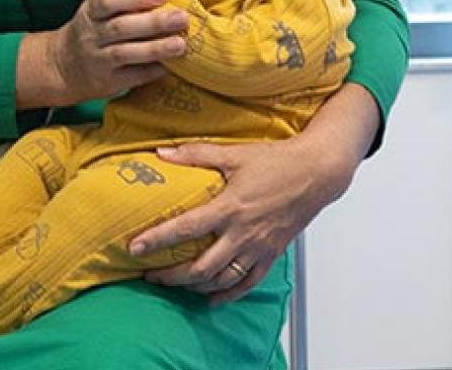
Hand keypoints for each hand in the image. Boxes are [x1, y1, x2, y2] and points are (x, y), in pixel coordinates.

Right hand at [16, 0, 187, 107]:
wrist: (64, 65)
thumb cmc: (92, 28)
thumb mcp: (99, 1)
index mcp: (91, 11)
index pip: (107, 0)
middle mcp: (93, 35)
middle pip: (121, 27)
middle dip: (154, 22)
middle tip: (181, 17)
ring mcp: (99, 59)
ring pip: (126, 53)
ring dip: (156, 48)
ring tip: (180, 43)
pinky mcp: (108, 81)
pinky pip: (132, 76)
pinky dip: (153, 70)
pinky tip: (171, 65)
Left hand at [127, 135, 350, 303]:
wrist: (317, 173)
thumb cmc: (278, 161)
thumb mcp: (234, 153)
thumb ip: (196, 154)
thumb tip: (160, 153)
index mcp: (230, 207)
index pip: (186, 229)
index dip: (157, 240)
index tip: (134, 248)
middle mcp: (243, 233)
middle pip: (201, 267)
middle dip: (171, 276)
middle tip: (149, 275)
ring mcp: (257, 248)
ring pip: (221, 280)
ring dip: (193, 287)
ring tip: (174, 284)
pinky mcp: (271, 255)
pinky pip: (247, 284)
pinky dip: (227, 295)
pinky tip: (211, 298)